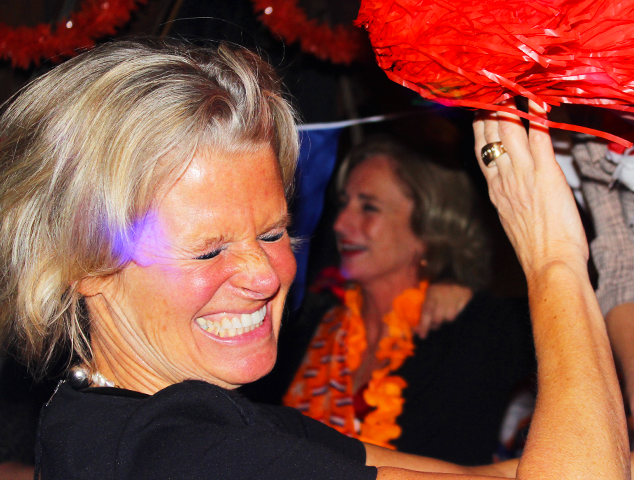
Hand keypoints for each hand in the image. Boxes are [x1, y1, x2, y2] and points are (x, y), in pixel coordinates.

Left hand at [416, 283, 472, 337]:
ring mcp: (457, 294)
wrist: (453, 276)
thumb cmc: (438, 290)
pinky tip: (456, 311)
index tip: (422, 336)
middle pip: (438, 317)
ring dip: (446, 320)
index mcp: (432, 292)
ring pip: (450, 318)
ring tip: (446, 314)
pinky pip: (462, 313)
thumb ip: (422, 312)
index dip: (424, 325)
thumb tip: (416, 330)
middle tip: (435, 323)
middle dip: (435, 324)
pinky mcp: (467, 296)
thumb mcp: (427, 296)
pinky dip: (458, 315)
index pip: (427, 311)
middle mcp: (444, 292)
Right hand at [473, 100, 588, 282]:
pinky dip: (536, 116)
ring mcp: (523, 174)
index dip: (480, 129)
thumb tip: (513, 190)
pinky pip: (539, 137)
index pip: (482, 152)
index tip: (478, 111)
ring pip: (509, 133)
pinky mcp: (546, 173)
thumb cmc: (535, 249)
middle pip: (490, 137)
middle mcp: (504, 179)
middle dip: (488, 110)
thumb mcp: (514, 221)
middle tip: (489, 89)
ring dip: (507, 107)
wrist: (547, 263)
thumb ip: (512, 199)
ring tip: (507, 86)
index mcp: (496, 190)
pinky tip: (535, 99)